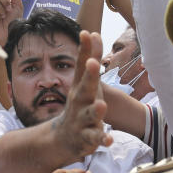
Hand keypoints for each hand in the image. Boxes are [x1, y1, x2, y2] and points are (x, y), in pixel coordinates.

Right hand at [52, 31, 111, 158]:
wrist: (62, 138)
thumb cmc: (79, 104)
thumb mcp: (84, 82)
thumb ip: (91, 58)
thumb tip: (92, 32)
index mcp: (80, 87)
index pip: (82, 66)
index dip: (85, 50)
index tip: (87, 33)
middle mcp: (79, 101)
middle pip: (85, 87)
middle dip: (90, 76)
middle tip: (94, 63)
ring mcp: (82, 119)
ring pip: (90, 115)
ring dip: (95, 110)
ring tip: (101, 105)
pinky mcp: (87, 137)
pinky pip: (95, 138)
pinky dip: (101, 139)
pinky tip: (109, 140)